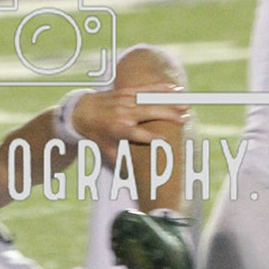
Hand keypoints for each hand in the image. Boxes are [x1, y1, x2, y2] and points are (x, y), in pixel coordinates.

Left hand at [70, 82, 189, 164]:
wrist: (82, 111)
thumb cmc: (97, 134)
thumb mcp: (106, 151)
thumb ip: (123, 162)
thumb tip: (136, 179)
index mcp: (118, 129)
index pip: (137, 134)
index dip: (151, 137)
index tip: (166, 140)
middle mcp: (123, 113)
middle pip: (149, 113)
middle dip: (168, 115)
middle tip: (185, 120)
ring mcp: (126, 100)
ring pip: (151, 99)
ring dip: (170, 101)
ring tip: (186, 105)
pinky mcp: (127, 91)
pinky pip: (147, 89)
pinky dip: (163, 88)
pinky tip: (177, 90)